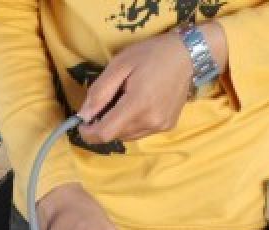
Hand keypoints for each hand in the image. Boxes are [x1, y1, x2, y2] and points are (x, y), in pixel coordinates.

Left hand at [77, 23, 226, 143]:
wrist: (187, 55)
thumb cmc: (151, 54)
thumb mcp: (119, 65)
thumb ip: (99, 92)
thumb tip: (84, 115)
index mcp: (138, 105)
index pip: (105, 134)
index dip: (88, 133)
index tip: (82, 124)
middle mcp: (151, 121)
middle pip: (115, 135)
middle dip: (104, 123)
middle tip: (108, 101)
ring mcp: (161, 126)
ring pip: (127, 136)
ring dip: (118, 124)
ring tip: (124, 100)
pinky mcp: (167, 126)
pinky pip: (140, 132)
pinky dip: (132, 123)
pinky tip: (139, 104)